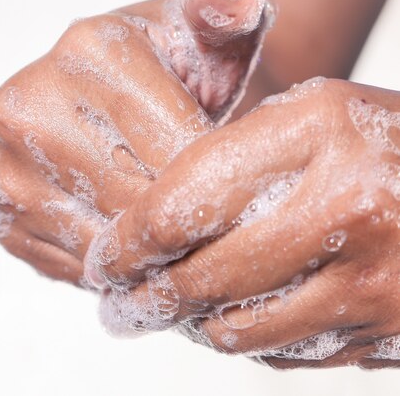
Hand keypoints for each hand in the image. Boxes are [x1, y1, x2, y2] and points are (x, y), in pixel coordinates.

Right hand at [0, 0, 270, 284]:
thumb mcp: (208, 36)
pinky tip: (130, 235)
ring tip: (171, 226)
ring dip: (149, 249)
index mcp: (85, 52)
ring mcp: (6, 169)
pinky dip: (114, 266)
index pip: (174, 150)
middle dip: (182, 217)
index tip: (236, 183)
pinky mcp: (5, 220)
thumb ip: (227, 7)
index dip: (216, 179)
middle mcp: (27, 107)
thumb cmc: (175, 73)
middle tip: (209, 214)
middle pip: (134, 199)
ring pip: (105, 244)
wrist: (120, 110)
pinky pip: (75, 268)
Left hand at [85, 78, 399, 367]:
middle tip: (118, 305)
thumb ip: (230, 163)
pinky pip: (284, 356)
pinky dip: (246, 341)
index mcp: (316, 134)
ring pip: (235, 333)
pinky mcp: (389, 334)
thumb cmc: (381, 146)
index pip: (178, 209)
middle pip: (198, 281)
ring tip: (172, 312)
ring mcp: (376, 280)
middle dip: (142, 300)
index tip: (104, 261)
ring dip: (191, 325)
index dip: (125, 245)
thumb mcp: (308, 120)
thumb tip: (148, 229)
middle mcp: (349, 208)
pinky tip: (234, 319)